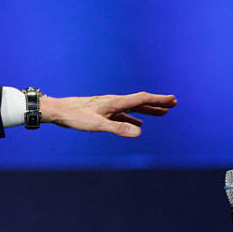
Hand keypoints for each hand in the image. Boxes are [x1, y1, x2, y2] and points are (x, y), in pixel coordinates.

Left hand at [39, 92, 176, 137]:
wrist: (59, 111)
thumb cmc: (76, 117)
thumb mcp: (98, 125)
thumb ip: (118, 128)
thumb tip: (140, 132)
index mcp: (116, 102)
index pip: (142, 99)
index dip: (158, 100)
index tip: (172, 99)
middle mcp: (114, 102)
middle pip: (140, 102)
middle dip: (157, 103)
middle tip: (173, 103)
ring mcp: (109, 107)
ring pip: (133, 108)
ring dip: (148, 110)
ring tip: (162, 113)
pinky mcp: (103, 112)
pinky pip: (124, 115)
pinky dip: (134, 118)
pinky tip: (138, 124)